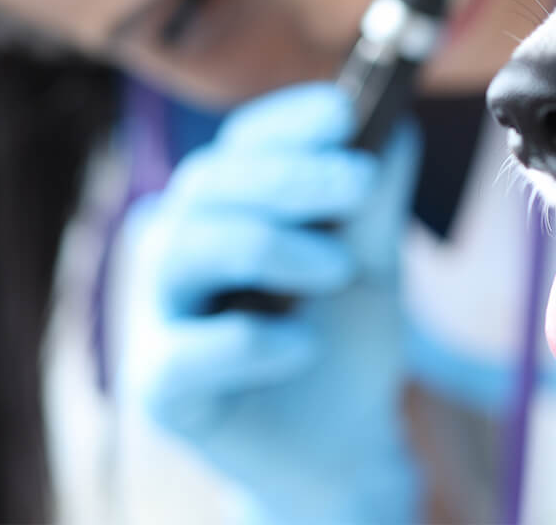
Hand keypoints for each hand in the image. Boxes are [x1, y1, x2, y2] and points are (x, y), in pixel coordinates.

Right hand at [118, 84, 421, 524]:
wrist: (344, 443)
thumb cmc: (343, 337)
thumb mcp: (371, 262)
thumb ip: (375, 201)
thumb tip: (395, 128)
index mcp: (230, 207)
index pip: (240, 144)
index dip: (286, 122)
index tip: (344, 112)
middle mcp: (182, 248)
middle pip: (209, 185)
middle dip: (289, 175)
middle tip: (360, 180)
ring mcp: (162, 315)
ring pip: (184, 251)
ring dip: (267, 247)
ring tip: (338, 269)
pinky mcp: (160, 387)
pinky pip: (184, 353)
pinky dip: (246, 342)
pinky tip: (302, 346)